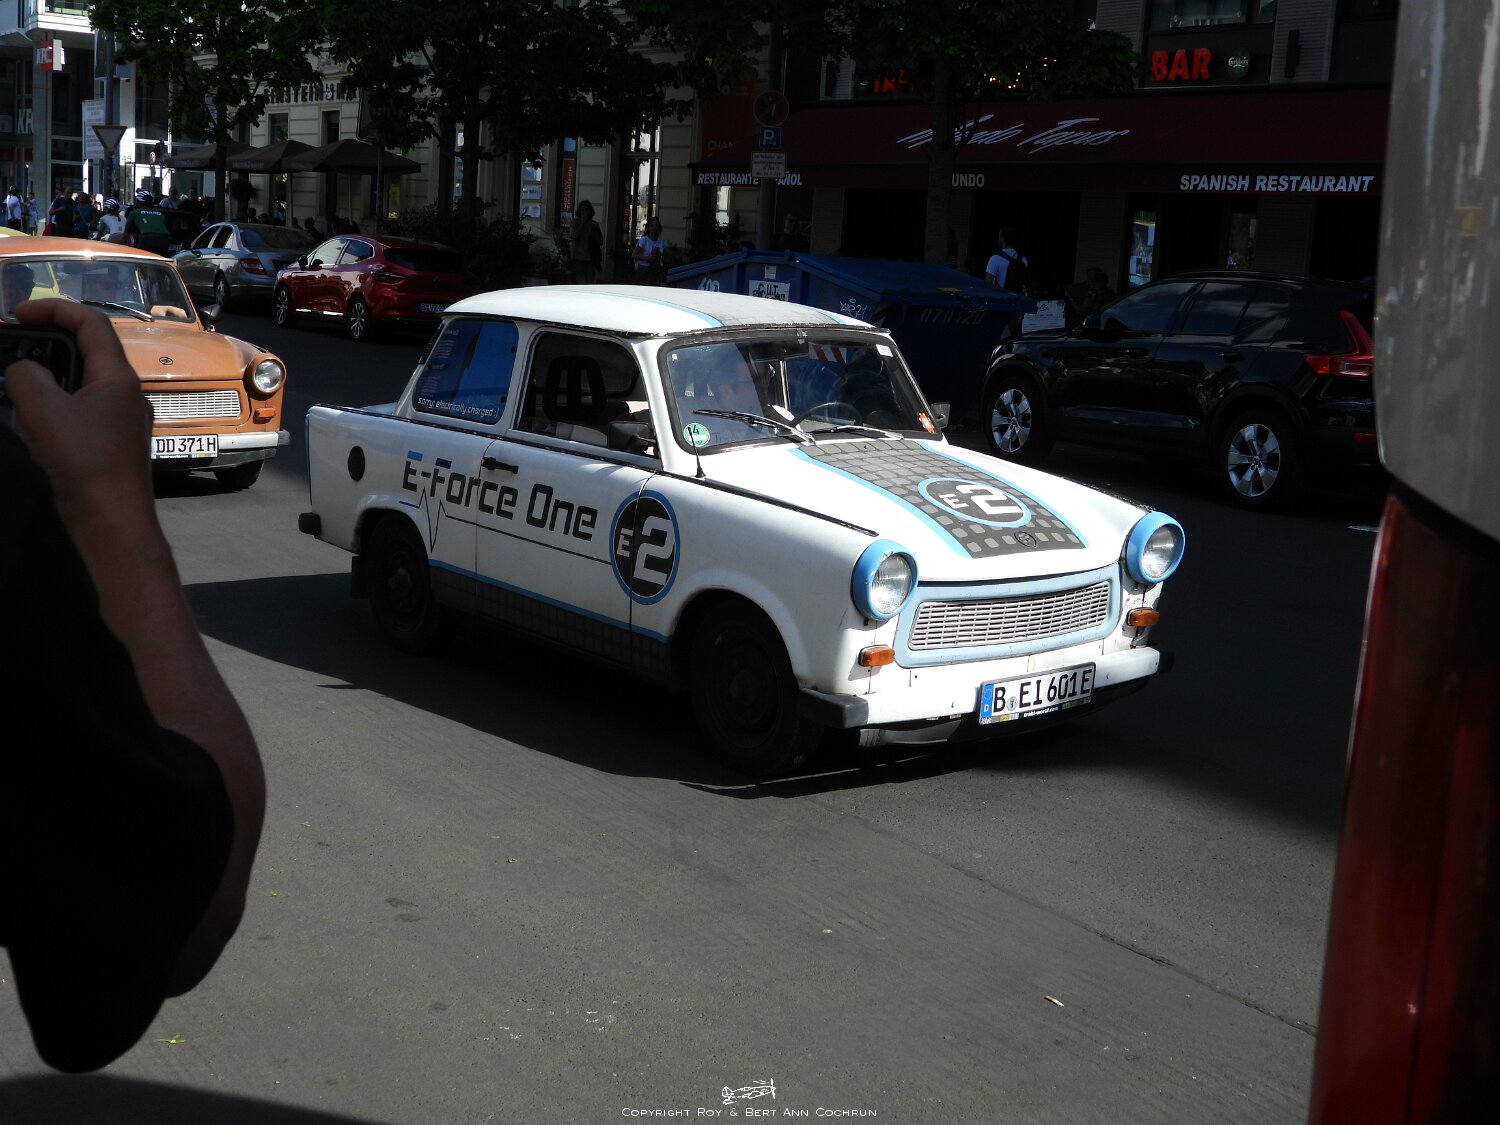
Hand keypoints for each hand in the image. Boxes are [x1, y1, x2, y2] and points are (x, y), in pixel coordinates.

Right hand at [5, 299, 155, 533]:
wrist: (112, 520)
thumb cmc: (85, 462)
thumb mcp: (43, 410)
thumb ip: (26, 376)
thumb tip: (22, 370)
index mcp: (118, 378)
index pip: (92, 323)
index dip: (54, 309)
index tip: (17, 313)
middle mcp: (124, 393)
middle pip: (86, 349)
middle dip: (45, 340)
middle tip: (9, 345)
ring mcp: (119, 419)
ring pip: (80, 380)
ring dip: (45, 373)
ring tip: (11, 378)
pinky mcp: (108, 441)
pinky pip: (78, 407)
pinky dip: (52, 400)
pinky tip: (27, 412)